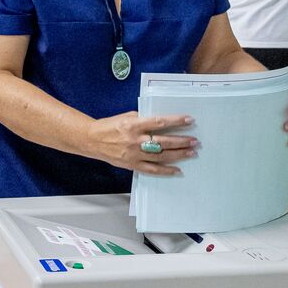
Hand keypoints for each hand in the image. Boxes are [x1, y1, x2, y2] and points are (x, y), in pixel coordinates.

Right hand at [84, 112, 198, 176]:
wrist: (92, 140)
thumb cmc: (110, 126)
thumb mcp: (127, 117)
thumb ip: (144, 120)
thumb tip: (162, 123)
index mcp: (133, 125)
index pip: (159, 122)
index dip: (175, 121)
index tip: (189, 120)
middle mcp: (135, 141)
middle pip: (163, 142)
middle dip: (181, 141)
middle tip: (195, 141)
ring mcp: (134, 154)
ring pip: (161, 156)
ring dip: (178, 155)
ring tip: (191, 153)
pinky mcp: (132, 165)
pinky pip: (152, 169)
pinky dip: (165, 170)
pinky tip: (177, 170)